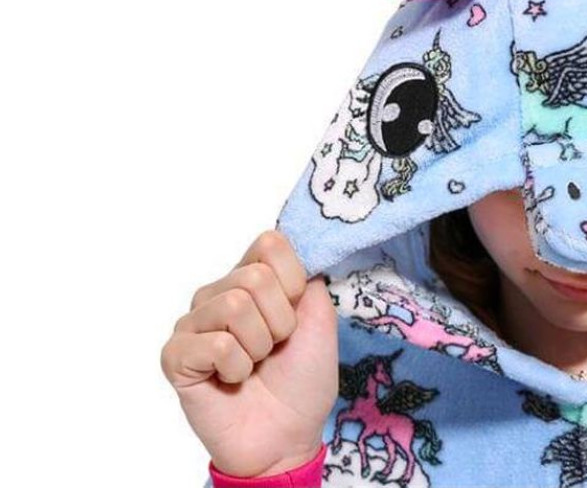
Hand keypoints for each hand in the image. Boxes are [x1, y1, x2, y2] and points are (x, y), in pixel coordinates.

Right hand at [161, 230, 338, 477]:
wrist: (287, 435)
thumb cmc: (303, 379)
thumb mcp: (320, 320)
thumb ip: (307, 277)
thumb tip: (292, 241)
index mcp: (252, 280)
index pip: (269, 243)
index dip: (294, 280)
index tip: (297, 315)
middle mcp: (218, 295)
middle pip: (255, 277)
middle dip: (281, 321)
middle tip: (275, 349)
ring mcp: (193, 324)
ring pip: (235, 306)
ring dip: (260, 346)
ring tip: (255, 365)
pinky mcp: (176, 356)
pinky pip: (216, 345)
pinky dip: (237, 368)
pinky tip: (232, 380)